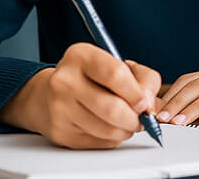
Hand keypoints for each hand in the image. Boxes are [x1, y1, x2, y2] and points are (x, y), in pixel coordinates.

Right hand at [0, 43, 161, 148]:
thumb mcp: (117, 64)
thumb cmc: (90, 78)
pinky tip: (109, 127)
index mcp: (80, 56)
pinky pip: (98, 143)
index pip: (115, 74)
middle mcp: (65, 80)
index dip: (136, 93)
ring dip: (126, 130)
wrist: (48, 94)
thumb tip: (149, 104)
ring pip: (108, 130)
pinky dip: (112, 138)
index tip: (145, 103)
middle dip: (135, 118)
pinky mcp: (60, 132)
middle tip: (142, 118)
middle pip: (112, 108)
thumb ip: (143, 78)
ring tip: (127, 122)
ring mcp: (59, 108)